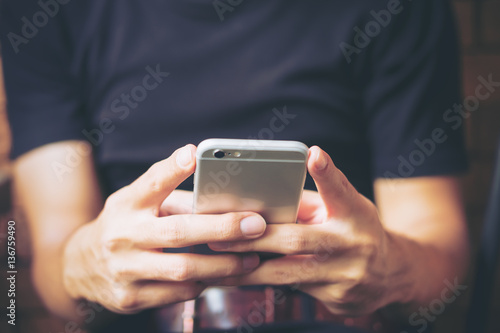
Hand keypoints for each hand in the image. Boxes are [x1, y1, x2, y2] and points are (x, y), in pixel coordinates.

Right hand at [62, 145, 266, 313]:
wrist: (79, 267)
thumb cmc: (123, 225)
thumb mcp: (136, 201)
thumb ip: (171, 193)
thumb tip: (215, 185)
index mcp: (127, 204)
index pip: (151, 183)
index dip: (172, 168)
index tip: (194, 154)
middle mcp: (123, 235)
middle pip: (179, 232)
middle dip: (222, 229)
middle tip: (255, 225)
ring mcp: (125, 269)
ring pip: (183, 269)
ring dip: (222, 264)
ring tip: (250, 257)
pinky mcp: (130, 297)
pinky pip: (177, 294)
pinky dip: (202, 283)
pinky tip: (218, 275)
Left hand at [208, 146, 406, 315]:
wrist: (392, 276)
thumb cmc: (358, 232)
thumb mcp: (345, 209)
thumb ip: (310, 203)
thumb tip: (265, 197)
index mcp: (355, 214)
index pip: (340, 190)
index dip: (327, 172)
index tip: (313, 154)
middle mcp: (354, 245)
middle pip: (297, 240)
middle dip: (254, 240)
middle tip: (220, 236)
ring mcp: (347, 276)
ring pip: (288, 274)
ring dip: (249, 270)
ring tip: (218, 265)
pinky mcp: (338, 300)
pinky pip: (292, 291)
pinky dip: (263, 284)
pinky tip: (239, 280)